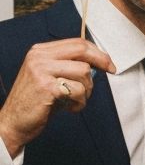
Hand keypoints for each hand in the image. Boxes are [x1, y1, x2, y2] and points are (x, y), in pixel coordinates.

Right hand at [0, 38, 113, 157]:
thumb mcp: (52, 77)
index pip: (76, 43)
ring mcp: (41, 70)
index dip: (98, 52)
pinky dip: (80, 102)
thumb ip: (70, 67)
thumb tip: (99, 64)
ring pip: (84, 71)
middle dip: (101, 61)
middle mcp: (39, 57)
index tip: (109, 63)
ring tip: (77, 99)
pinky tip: (71, 108)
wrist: (14, 121)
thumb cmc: (37, 101)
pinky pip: (78, 90)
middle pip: (82, 50)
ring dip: (88, 89)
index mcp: (40, 51)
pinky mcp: (47, 87)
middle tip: (111, 71)